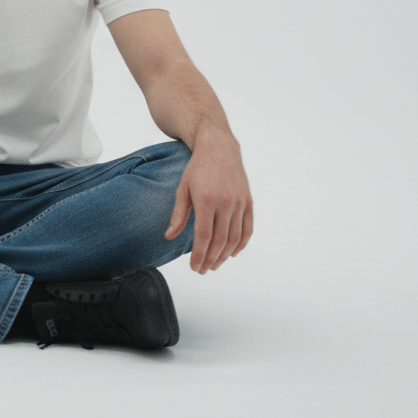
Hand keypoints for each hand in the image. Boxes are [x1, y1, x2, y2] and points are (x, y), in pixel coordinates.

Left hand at [164, 137, 252, 272]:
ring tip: (215, 264)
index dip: (199, 256)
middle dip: (211, 259)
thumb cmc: (197, 168)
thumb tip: (169, 236)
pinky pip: (248, 229)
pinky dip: (241, 244)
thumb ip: (178, 215)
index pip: (203, 237)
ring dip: (225, 255)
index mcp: (207, 200)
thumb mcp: (183, 189)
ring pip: (235, 239)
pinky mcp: (248, 201)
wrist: (219, 148)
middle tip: (203, 269)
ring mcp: (240, 202)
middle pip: (220, 241)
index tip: (194, 267)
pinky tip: (232, 253)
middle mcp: (226, 202)